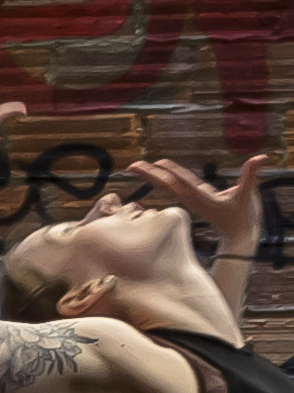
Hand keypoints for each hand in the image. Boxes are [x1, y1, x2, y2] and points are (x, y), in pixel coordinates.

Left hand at [127, 150, 265, 232]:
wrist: (238, 235)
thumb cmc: (243, 216)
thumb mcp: (247, 195)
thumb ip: (251, 176)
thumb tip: (260, 157)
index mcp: (204, 198)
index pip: (186, 182)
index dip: (174, 172)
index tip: (159, 163)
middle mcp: (193, 199)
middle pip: (168, 184)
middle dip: (150, 174)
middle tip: (131, 166)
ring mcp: (190, 200)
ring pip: (167, 185)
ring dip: (151, 176)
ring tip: (134, 167)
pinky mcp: (191, 200)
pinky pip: (172, 188)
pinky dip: (160, 180)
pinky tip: (151, 175)